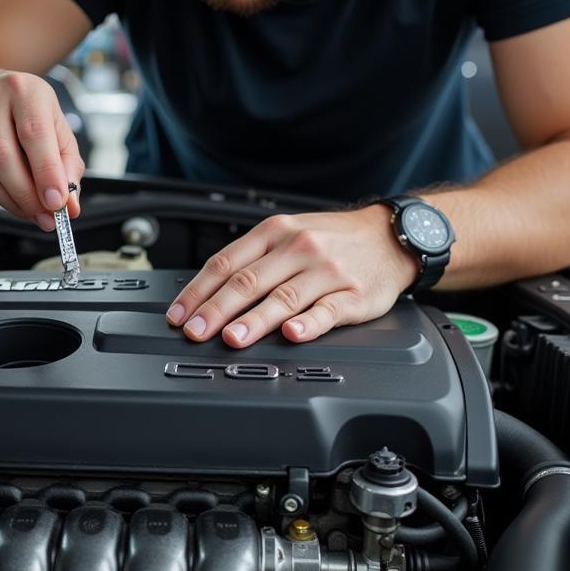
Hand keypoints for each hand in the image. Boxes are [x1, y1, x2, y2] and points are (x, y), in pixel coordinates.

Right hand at [0, 71, 82, 228]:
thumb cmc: (27, 115)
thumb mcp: (58, 129)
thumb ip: (68, 168)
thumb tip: (70, 205)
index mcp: (23, 89)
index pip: (34, 134)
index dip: (46, 173)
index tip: (56, 202)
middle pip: (2, 158)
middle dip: (27, 196)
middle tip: (46, 216)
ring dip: (11, 202)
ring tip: (29, 207)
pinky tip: (4, 190)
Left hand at [166, 206, 419, 345]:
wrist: (390, 236)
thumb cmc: (333, 239)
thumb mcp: (290, 233)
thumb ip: (253, 258)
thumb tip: (208, 293)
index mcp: (276, 232)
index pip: (226, 262)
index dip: (198, 291)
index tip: (179, 315)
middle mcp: (299, 248)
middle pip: (249, 281)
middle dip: (216, 310)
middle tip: (195, 331)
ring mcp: (327, 272)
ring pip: (283, 297)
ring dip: (254, 320)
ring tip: (232, 338)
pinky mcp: (354, 295)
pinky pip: (328, 310)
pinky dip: (308, 323)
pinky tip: (293, 334)